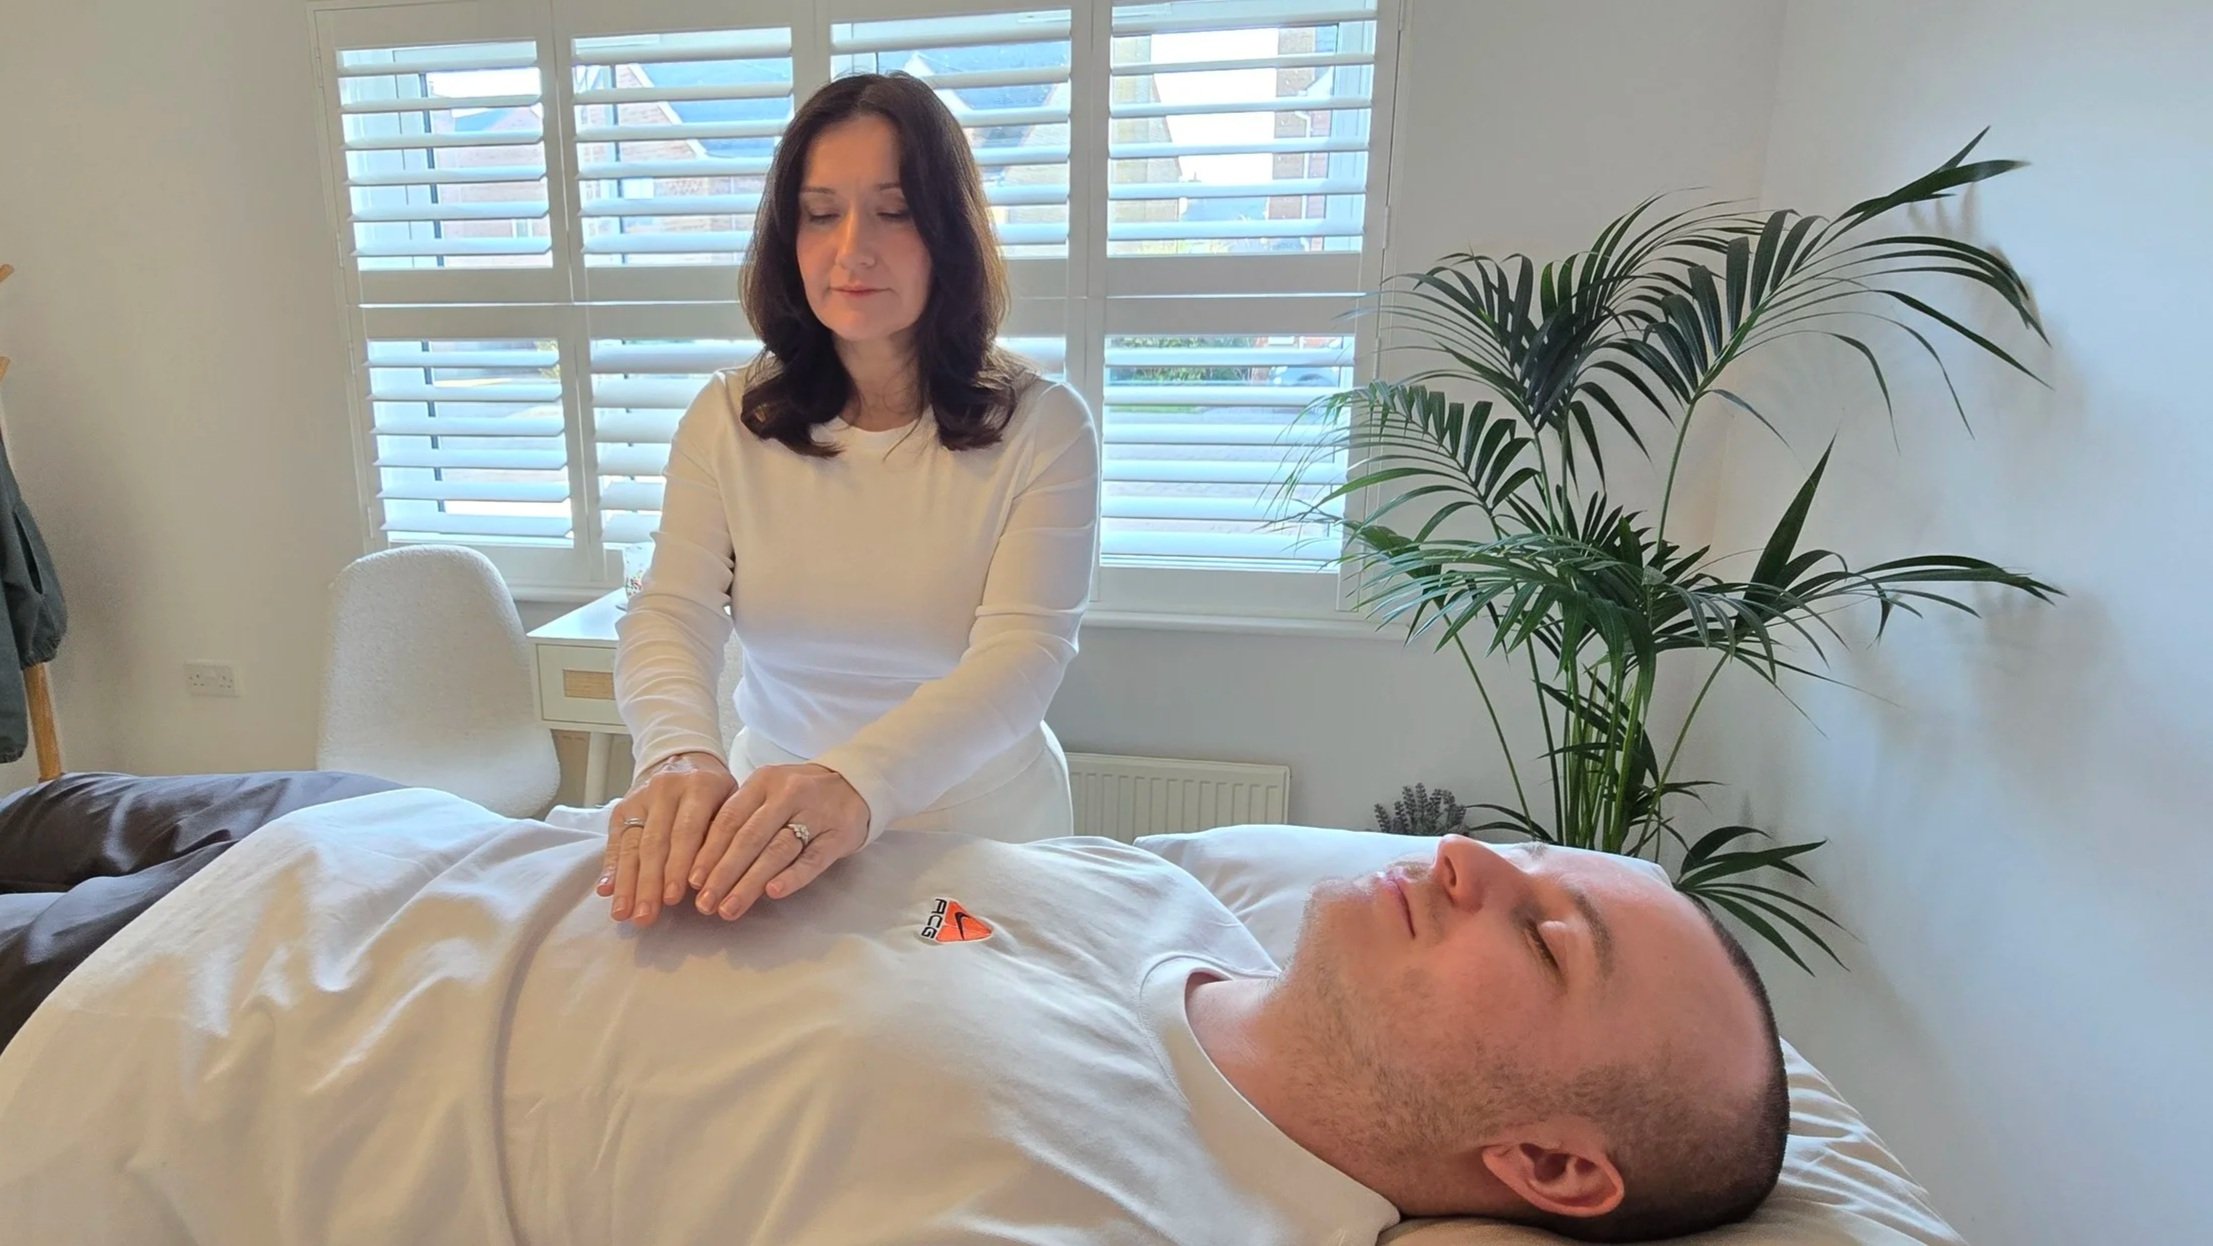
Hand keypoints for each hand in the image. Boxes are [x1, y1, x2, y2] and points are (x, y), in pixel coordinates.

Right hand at [601, 751, 737, 926]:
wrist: (685, 756)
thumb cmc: (717, 793)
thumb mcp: (731, 803)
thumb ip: (723, 838)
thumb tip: (713, 883)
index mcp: (701, 786)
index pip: (688, 831)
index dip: (679, 866)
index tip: (674, 899)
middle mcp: (667, 789)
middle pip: (656, 842)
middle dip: (649, 884)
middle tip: (645, 916)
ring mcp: (641, 797)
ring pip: (632, 844)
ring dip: (627, 882)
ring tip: (625, 913)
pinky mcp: (623, 806)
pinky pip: (615, 840)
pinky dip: (610, 867)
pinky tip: (605, 890)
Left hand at [689, 763, 870, 921]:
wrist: (856, 780)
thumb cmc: (801, 793)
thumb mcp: (768, 791)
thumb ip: (741, 818)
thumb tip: (703, 864)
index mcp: (763, 782)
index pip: (729, 819)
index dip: (709, 852)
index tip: (692, 882)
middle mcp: (787, 793)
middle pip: (749, 837)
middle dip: (723, 873)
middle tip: (705, 904)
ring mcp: (815, 813)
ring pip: (777, 850)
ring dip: (750, 882)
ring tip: (729, 908)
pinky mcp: (839, 834)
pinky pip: (813, 858)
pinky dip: (793, 876)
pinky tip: (774, 892)